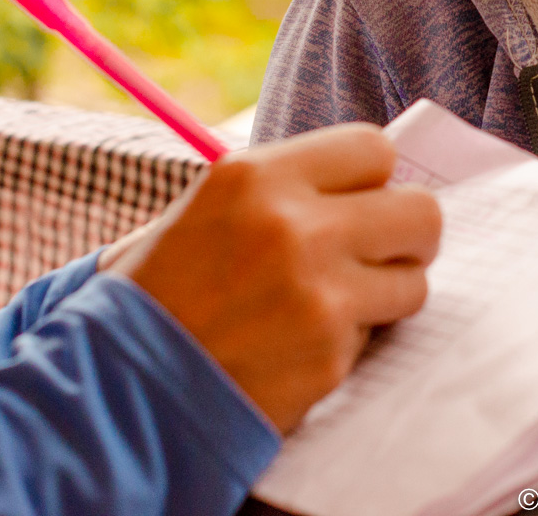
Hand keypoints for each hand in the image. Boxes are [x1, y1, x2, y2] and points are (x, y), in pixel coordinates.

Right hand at [107, 124, 441, 431]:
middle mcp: (294, 227)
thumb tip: (370, 186)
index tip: (363, 202)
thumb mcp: (211, 209)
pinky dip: (349, 343)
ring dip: (385, 294)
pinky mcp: (329, 357)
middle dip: (406, 235)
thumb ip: (288, 191)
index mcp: (258, 177)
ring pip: (413, 281)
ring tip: (333, 305)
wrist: (118, 386)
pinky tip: (301, 347)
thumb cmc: (164, 292)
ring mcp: (318, 295)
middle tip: (381, 253)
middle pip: (419, 212)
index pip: (374, 151)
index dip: (374, 181)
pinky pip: (377, 336)